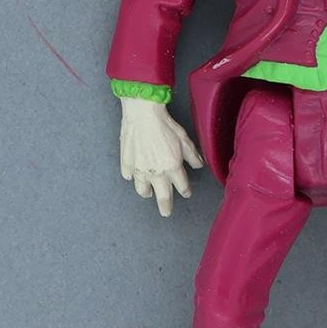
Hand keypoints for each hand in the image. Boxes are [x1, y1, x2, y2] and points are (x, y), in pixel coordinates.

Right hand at [118, 98, 203, 216]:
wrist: (142, 115)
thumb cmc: (164, 125)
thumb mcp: (185, 139)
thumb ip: (193, 155)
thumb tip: (199, 165)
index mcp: (173, 168)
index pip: (182, 187)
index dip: (186, 190)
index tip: (186, 192)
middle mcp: (157, 173)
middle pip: (163, 197)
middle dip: (166, 206)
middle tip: (166, 212)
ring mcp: (140, 170)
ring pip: (143, 190)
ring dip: (147, 193)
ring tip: (149, 193)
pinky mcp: (127, 164)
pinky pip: (129, 176)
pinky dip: (132, 177)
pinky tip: (134, 174)